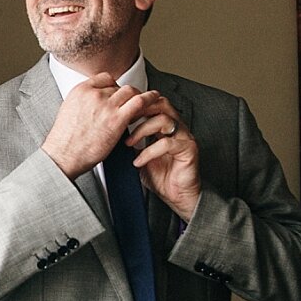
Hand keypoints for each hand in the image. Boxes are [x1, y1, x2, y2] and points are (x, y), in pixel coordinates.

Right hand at [42, 75, 160, 178]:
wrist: (63, 155)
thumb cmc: (65, 141)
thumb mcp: (68, 111)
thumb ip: (83, 102)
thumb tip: (94, 104)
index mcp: (80, 90)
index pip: (104, 79)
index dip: (114, 86)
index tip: (118, 94)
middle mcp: (93, 94)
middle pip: (118, 86)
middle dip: (126, 94)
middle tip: (131, 103)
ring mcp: (106, 105)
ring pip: (130, 91)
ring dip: (138, 96)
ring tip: (145, 102)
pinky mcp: (117, 119)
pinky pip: (139, 102)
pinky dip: (149, 99)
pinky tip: (155, 99)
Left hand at [128, 92, 201, 220]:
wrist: (177, 196)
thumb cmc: (162, 177)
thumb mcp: (139, 156)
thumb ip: (132, 143)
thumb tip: (112, 134)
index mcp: (166, 127)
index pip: (154, 104)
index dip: (137, 104)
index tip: (120, 112)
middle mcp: (177, 129)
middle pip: (162, 104)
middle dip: (141, 110)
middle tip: (125, 120)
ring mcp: (184, 137)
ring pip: (164, 120)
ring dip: (142, 130)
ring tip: (129, 143)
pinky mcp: (188, 149)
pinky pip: (167, 144)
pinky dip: (149, 152)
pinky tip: (138, 161)